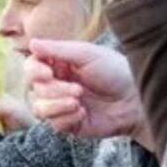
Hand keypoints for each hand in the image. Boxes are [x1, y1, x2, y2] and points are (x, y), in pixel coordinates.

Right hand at [25, 39, 152, 149]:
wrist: (135, 100)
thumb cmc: (115, 72)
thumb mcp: (87, 55)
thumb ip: (58, 49)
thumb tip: (32, 42)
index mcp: (58, 66)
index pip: (31, 68)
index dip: (33, 72)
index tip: (47, 73)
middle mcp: (55, 85)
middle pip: (34, 89)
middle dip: (54, 90)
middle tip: (78, 89)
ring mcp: (60, 105)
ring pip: (38, 109)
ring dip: (57, 105)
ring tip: (79, 102)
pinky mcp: (67, 123)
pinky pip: (54, 124)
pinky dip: (68, 117)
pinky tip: (84, 112)